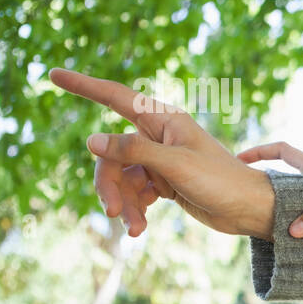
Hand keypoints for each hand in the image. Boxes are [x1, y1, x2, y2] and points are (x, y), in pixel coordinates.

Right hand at [51, 68, 275, 238]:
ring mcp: (159, 160)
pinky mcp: (162, 183)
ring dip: (123, 203)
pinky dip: (134, 209)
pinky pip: (134, 193)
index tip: (54, 74)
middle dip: (107, 184)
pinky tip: (139, 229)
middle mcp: (158, 136)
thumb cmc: (220, 180)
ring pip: (120, 177)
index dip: (84, 86)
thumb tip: (92, 140)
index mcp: (163, 120)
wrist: (248, 209)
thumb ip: (134, 151)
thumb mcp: (175, 165)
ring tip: (134, 228)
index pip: (115, 96)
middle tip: (111, 211)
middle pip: (111, 153)